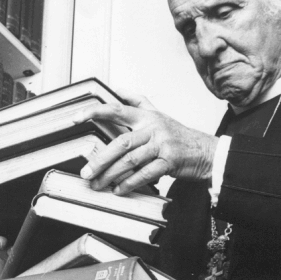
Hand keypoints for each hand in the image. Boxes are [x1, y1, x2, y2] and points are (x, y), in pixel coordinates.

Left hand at [77, 92, 217, 194]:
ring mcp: (162, 145)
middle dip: (100, 160)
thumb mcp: (158, 114)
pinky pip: (145, 174)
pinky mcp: (170, 161)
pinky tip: (119, 190)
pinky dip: (130, 183)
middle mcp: (153, 128)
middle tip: (86, 173)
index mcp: (146, 116)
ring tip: (98, 185)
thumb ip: (138, 101)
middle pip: (121, 142)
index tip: (74, 118)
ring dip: (112, 175)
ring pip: (131, 160)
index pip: (117, 109)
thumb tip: (117, 89)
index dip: (94, 112)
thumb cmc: (178, 135)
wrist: (205, 151)